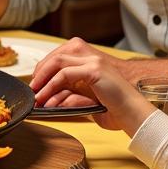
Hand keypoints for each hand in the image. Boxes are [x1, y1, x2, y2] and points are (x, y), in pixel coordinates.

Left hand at [31, 39, 154, 134]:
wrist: (135, 113)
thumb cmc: (115, 109)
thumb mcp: (86, 99)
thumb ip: (70, 94)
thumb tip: (49, 99)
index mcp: (90, 60)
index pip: (60, 56)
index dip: (44, 68)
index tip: (36, 84)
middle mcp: (91, 56)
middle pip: (56, 56)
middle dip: (40, 72)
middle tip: (32, 89)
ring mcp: (93, 61)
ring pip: (57, 62)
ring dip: (43, 79)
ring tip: (36, 95)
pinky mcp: (94, 69)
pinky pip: (64, 74)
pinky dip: (52, 86)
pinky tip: (47, 98)